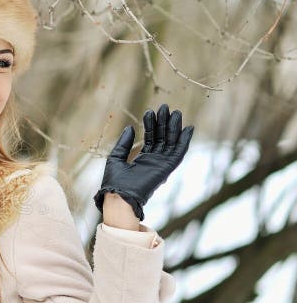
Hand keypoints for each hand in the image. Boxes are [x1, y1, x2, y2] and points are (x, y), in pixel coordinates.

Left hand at [93, 103, 193, 220]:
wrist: (118, 195)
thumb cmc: (114, 182)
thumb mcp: (116, 157)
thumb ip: (124, 143)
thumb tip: (130, 127)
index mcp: (142, 161)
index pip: (150, 139)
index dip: (151, 125)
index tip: (150, 112)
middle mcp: (154, 162)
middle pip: (162, 138)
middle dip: (163, 123)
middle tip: (165, 107)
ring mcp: (161, 165)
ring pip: (171, 143)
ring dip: (174, 128)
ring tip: (175, 112)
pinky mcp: (167, 168)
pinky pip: (179, 153)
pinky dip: (184, 141)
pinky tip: (188, 128)